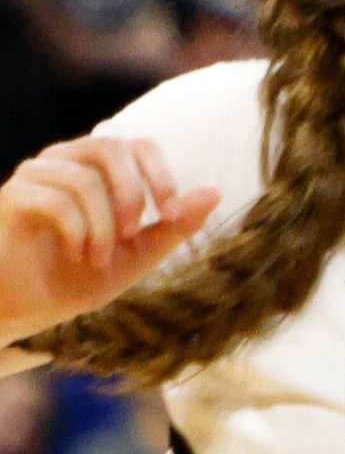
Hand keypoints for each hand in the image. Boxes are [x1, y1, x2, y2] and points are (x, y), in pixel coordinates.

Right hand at [0, 136, 219, 343]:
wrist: (27, 309)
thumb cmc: (80, 276)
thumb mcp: (138, 255)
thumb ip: (174, 225)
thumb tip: (215, 192)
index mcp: (99, 166)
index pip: (140, 144)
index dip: (162, 175)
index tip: (174, 213)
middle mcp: (67, 158)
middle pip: (113, 146)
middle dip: (133, 192)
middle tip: (134, 232)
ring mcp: (37, 174)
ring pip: (85, 178)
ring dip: (102, 224)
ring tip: (99, 257)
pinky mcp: (13, 196)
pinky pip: (55, 200)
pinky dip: (76, 230)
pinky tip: (76, 254)